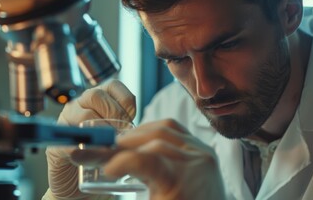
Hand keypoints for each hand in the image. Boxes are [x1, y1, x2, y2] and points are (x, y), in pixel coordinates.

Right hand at [44, 80, 135, 199]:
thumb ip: (125, 128)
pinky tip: (90, 152)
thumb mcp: (118, 138)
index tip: (131, 118)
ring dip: (100, 128)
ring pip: (82, 113)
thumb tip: (134, 130)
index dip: (125, 101)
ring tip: (109, 143)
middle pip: (96, 95)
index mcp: (97, 100)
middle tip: (121, 133)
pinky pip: (68, 139)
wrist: (80, 185)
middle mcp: (80, 105)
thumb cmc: (103, 157)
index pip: (113, 86)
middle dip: (114, 113)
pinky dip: (81, 146)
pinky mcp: (56, 144)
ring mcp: (66, 123)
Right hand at [102, 119, 224, 199]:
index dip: (121, 161)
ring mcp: (203, 153)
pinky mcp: (204, 148)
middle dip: (128, 142)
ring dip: (140, 133)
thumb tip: (107, 166)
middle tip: (110, 151)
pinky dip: (156, 130)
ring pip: (165, 128)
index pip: (145, 160)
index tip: (108, 169)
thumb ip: (138, 177)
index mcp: (180, 185)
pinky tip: (143, 137)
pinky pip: (177, 129)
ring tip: (124, 143)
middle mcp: (195, 164)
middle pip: (154, 139)